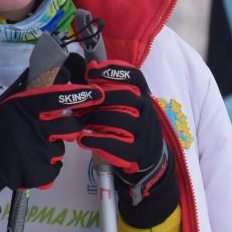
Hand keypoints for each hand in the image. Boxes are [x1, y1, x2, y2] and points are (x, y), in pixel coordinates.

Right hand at [0, 54, 98, 231]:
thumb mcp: (8, 103)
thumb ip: (31, 91)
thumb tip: (60, 72)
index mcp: (26, 107)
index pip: (59, 98)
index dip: (80, 95)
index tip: (98, 93)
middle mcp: (34, 128)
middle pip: (70, 127)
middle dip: (68, 128)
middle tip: (54, 130)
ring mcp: (37, 152)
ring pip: (60, 149)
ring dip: (51, 149)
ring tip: (30, 148)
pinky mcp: (38, 173)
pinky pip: (55, 168)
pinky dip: (47, 167)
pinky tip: (30, 161)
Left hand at [79, 61, 178, 225]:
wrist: (151, 163)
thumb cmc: (131, 131)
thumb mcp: (128, 109)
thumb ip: (110, 91)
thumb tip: (86, 67)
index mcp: (144, 98)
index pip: (135, 78)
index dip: (114, 71)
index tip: (91, 72)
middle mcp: (147, 113)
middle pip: (123, 96)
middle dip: (97, 99)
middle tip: (80, 106)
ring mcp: (144, 133)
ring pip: (117, 119)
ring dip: (94, 120)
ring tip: (80, 124)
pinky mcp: (137, 153)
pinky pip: (115, 143)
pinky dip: (97, 140)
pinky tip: (84, 139)